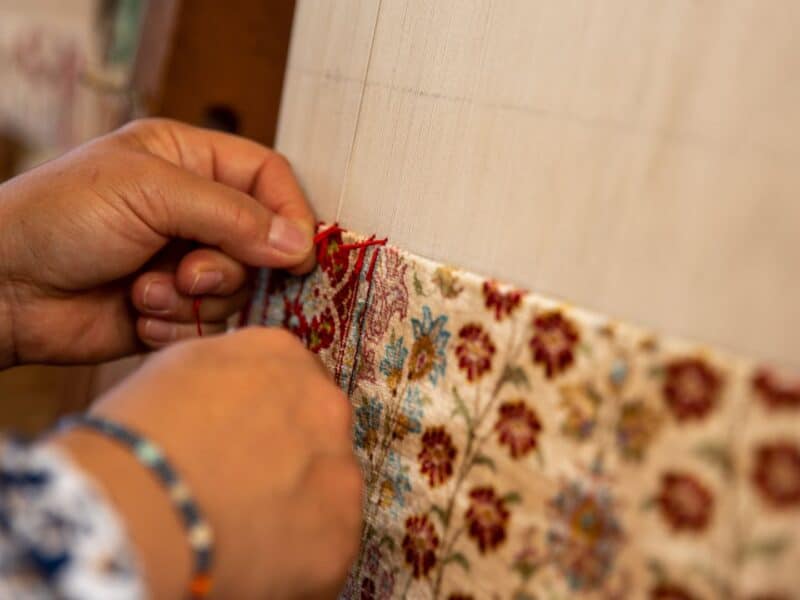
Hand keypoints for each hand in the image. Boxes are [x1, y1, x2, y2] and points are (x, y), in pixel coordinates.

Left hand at [0, 119, 315, 367]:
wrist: (1, 289)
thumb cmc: (63, 218)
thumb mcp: (151, 192)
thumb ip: (233, 215)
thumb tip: (300, 245)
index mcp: (189, 160)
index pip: (268, 177)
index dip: (291, 213)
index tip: (299, 253)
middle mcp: (193, 210)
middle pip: (260, 242)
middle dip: (227, 266)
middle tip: (191, 275)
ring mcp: (184, 262)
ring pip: (238, 288)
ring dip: (195, 299)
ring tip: (146, 293)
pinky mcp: (173, 309)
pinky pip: (210, 324)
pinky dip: (180, 327)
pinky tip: (139, 317)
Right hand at [53, 328, 362, 598]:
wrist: (132, 506)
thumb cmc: (135, 440)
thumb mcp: (176, 369)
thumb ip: (225, 371)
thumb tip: (234, 393)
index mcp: (281, 356)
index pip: (293, 382)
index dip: (268, 418)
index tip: (248, 444)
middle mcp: (324, 404)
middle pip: (318, 434)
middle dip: (291, 461)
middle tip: (245, 491)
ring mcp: (339, 469)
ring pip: (328, 492)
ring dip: (298, 510)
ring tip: (242, 533)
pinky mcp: (340, 533)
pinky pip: (327, 548)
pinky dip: (298, 560)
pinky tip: (253, 562)